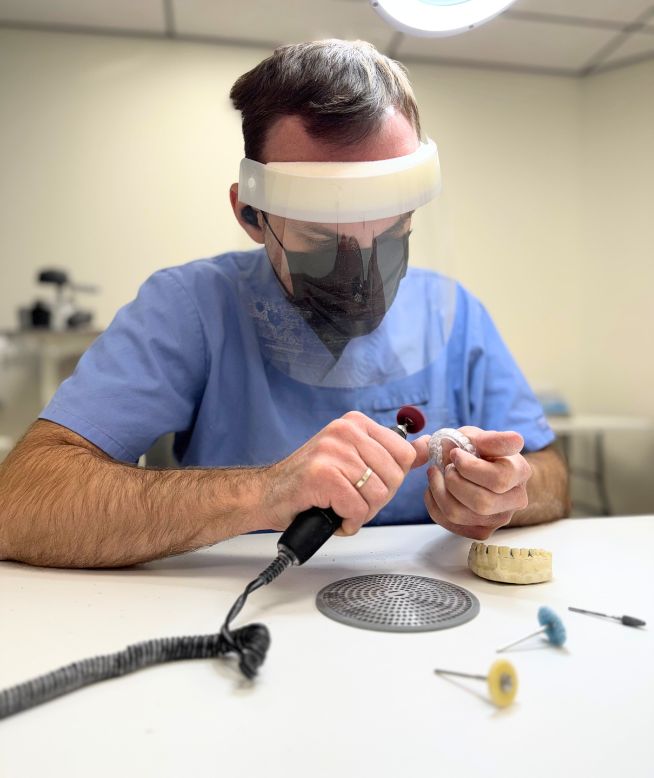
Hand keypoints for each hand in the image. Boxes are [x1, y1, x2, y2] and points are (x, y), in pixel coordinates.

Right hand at [262, 411, 427, 534]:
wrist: (266, 495)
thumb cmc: (309, 482)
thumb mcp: (354, 459)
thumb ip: (390, 454)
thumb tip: (427, 446)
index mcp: (356, 423)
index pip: (404, 454)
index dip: (390, 480)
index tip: (366, 484)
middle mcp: (345, 431)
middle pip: (394, 477)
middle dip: (376, 500)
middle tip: (349, 500)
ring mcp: (333, 450)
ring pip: (378, 495)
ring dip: (360, 513)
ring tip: (338, 507)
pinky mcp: (322, 474)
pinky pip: (357, 508)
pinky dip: (348, 522)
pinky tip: (332, 517)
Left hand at [420, 427, 531, 539]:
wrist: (477, 468)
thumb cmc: (478, 450)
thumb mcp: (479, 437)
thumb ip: (488, 440)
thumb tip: (506, 441)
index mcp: (520, 472)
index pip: (499, 479)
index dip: (469, 466)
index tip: (456, 453)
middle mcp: (516, 499)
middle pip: (481, 502)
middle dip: (453, 481)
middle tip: (447, 466)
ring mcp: (499, 519)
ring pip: (459, 514)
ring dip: (439, 491)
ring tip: (437, 474)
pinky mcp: (480, 531)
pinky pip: (448, 522)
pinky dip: (434, 503)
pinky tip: (437, 488)